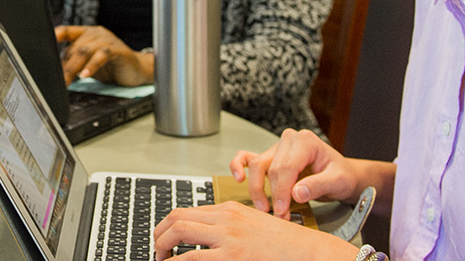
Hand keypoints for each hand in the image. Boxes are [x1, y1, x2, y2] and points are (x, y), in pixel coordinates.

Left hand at [56, 25, 151, 86]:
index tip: (43, 42)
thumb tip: (53, 71)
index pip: (67, 30)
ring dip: (74, 67)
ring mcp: (107, 40)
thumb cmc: (110, 66)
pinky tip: (85, 75)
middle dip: (64, 65)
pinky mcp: (118, 50)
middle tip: (56, 80)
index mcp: (86, 33)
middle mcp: (95, 33)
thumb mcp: (87, 64)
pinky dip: (92, 66)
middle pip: (74, 47)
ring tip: (67, 80)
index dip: (55, 34)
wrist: (136, 70)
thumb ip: (72, 63)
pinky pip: (102, 55)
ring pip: (85, 51)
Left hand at [152, 202, 357, 260]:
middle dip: (159, 233)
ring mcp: (228, 236)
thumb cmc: (283, 243)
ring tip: (161, 258)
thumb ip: (228, 228)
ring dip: (162, 246)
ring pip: (179, 231)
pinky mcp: (232, 256)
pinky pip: (192, 257)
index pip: (187, 211)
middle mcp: (225, 218)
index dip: (168, 225)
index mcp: (229, 209)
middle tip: (157, 249)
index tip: (164, 238)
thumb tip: (204, 241)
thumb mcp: (252, 226)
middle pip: (176, 217)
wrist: (307, 250)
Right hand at [231, 128, 361, 218]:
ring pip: (257, 166)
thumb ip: (318, 185)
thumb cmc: (341, 175)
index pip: (286, 167)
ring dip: (257, 189)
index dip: (282, 191)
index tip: (282, 210)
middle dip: (273, 195)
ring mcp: (277, 148)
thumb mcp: (338, 181)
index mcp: (305, 141)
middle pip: (271, 169)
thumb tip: (297, 192)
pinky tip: (239, 178)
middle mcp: (289, 141)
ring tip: (264, 207)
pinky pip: (248, 158)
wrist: (343, 175)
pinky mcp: (270, 157)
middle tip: (279, 215)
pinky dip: (238, 166)